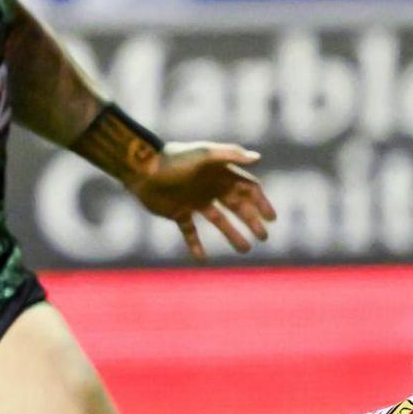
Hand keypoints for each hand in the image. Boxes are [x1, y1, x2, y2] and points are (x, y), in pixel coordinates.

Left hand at [129, 142, 275, 257]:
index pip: (247, 188)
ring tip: (245, 250)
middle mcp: (209, 187)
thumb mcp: (204, 155)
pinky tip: (203, 259)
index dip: (261, 202)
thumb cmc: (174, 160)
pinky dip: (196, 245)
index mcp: (219, 173)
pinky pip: (190, 231)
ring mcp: (194, 200)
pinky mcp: (178, 212)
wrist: (141, 170)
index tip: (271, 218)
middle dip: (251, 220)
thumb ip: (230, 155)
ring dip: (233, 234)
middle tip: (263, 237)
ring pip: (218, 220)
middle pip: (237, 206)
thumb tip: (257, 158)